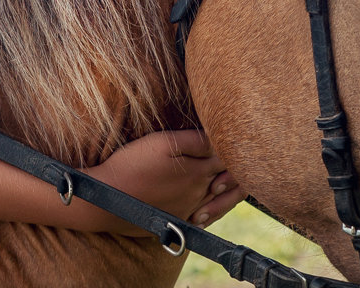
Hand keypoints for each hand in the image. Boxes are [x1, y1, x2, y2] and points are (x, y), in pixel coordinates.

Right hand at [84, 129, 243, 234]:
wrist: (106, 197)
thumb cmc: (132, 164)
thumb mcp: (162, 143)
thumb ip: (194, 141)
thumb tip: (218, 138)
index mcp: (198, 172)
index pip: (227, 159)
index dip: (237, 149)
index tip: (246, 140)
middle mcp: (198, 193)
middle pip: (229, 182)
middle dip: (241, 172)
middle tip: (253, 162)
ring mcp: (188, 210)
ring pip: (220, 202)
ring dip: (233, 193)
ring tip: (241, 185)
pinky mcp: (175, 221)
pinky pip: (204, 219)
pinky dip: (214, 212)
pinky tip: (213, 209)